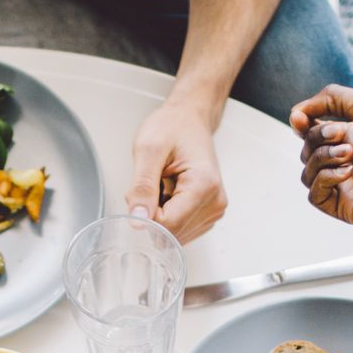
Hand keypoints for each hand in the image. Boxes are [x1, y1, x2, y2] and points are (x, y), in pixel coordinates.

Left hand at [126, 98, 226, 243]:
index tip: (143, 190)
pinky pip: (180, 229)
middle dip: (153, 214)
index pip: (168, 225)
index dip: (146, 214)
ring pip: (175, 234)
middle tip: (155, 183)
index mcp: (204, 185)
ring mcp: (214, 210)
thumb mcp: (149, 150)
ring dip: (161, 214)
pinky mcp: (209, 213)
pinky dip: (169, 214)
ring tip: (165, 185)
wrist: (189, 118)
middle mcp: (215, 202)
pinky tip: (170, 192)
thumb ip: (142, 187)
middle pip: (172, 233)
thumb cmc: (172, 127)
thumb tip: (138, 220)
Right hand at [291, 86, 352, 224]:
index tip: (299, 118)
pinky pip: (315, 195)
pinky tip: (347, 170)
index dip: (302, 125)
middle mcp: (347, 162)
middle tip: (343, 134)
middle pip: (306, 151)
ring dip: (323, 157)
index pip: (311, 134)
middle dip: (318, 138)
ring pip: (307, 173)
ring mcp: (345, 186)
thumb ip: (328, 99)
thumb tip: (296, 113)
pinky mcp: (345, 207)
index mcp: (351, 138)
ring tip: (350, 153)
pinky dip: (325, 178)